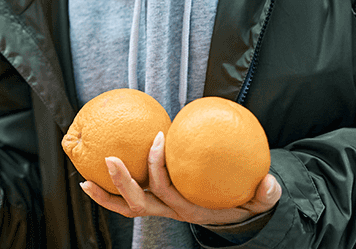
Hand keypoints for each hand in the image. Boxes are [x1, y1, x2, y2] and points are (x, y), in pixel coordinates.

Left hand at [80, 131, 280, 226]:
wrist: (234, 216)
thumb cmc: (243, 203)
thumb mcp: (259, 201)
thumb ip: (265, 194)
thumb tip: (271, 180)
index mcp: (190, 210)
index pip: (169, 192)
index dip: (159, 169)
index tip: (159, 139)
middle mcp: (169, 212)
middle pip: (139, 205)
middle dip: (122, 183)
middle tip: (110, 158)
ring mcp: (159, 209)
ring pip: (127, 208)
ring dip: (105, 194)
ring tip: (84, 179)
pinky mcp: (152, 203)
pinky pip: (126, 202)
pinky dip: (108, 192)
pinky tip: (91, 176)